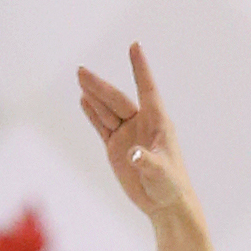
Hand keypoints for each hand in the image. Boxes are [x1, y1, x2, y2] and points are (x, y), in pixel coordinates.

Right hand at [77, 42, 191, 217]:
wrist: (165, 205)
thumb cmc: (170, 187)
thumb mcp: (160, 174)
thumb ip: (148, 162)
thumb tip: (133, 155)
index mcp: (157, 122)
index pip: (147, 89)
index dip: (140, 69)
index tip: (135, 46)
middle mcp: (141, 123)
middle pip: (117, 100)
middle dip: (100, 87)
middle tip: (81, 72)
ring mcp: (127, 134)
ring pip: (107, 111)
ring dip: (94, 96)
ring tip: (81, 78)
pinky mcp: (117, 148)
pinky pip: (102, 126)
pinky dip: (93, 114)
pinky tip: (84, 100)